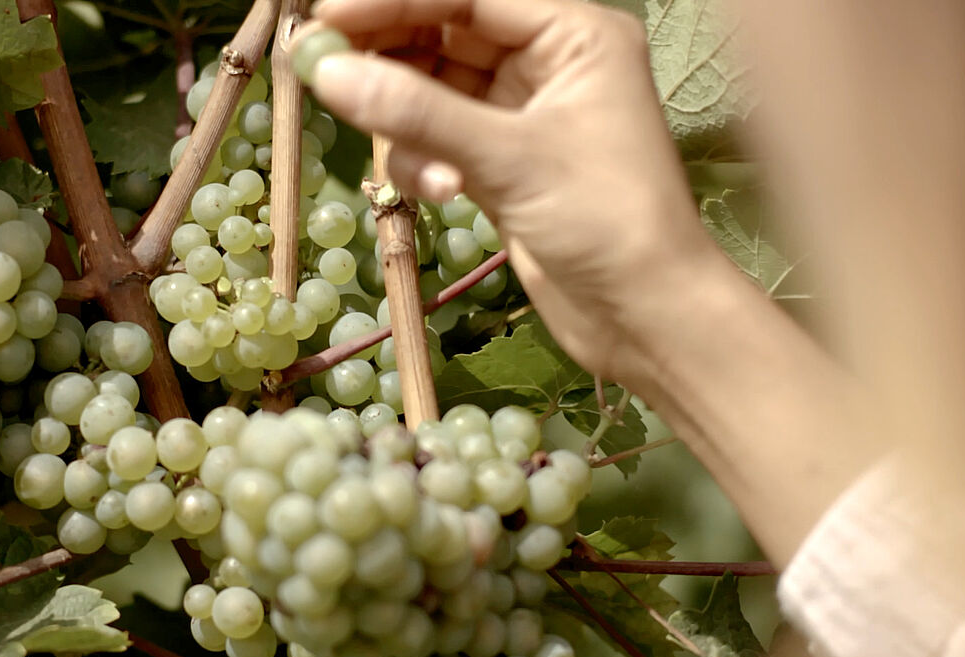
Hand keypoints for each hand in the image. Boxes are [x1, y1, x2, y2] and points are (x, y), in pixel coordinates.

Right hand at [306, 0, 729, 383]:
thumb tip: (325, 71)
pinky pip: (440, 139)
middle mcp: (548, 63)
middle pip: (443, 34)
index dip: (392, 1)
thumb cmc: (606, 221)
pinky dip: (425, 161)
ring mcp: (523, 115)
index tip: (323, 20)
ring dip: (406, 124)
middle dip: (387, 57)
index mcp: (573, 34)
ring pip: (434, 91)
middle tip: (318, 70)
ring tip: (399, 156)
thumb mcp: (509, 159)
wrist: (646, 316)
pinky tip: (439, 193)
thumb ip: (416, 112)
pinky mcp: (503, 164)